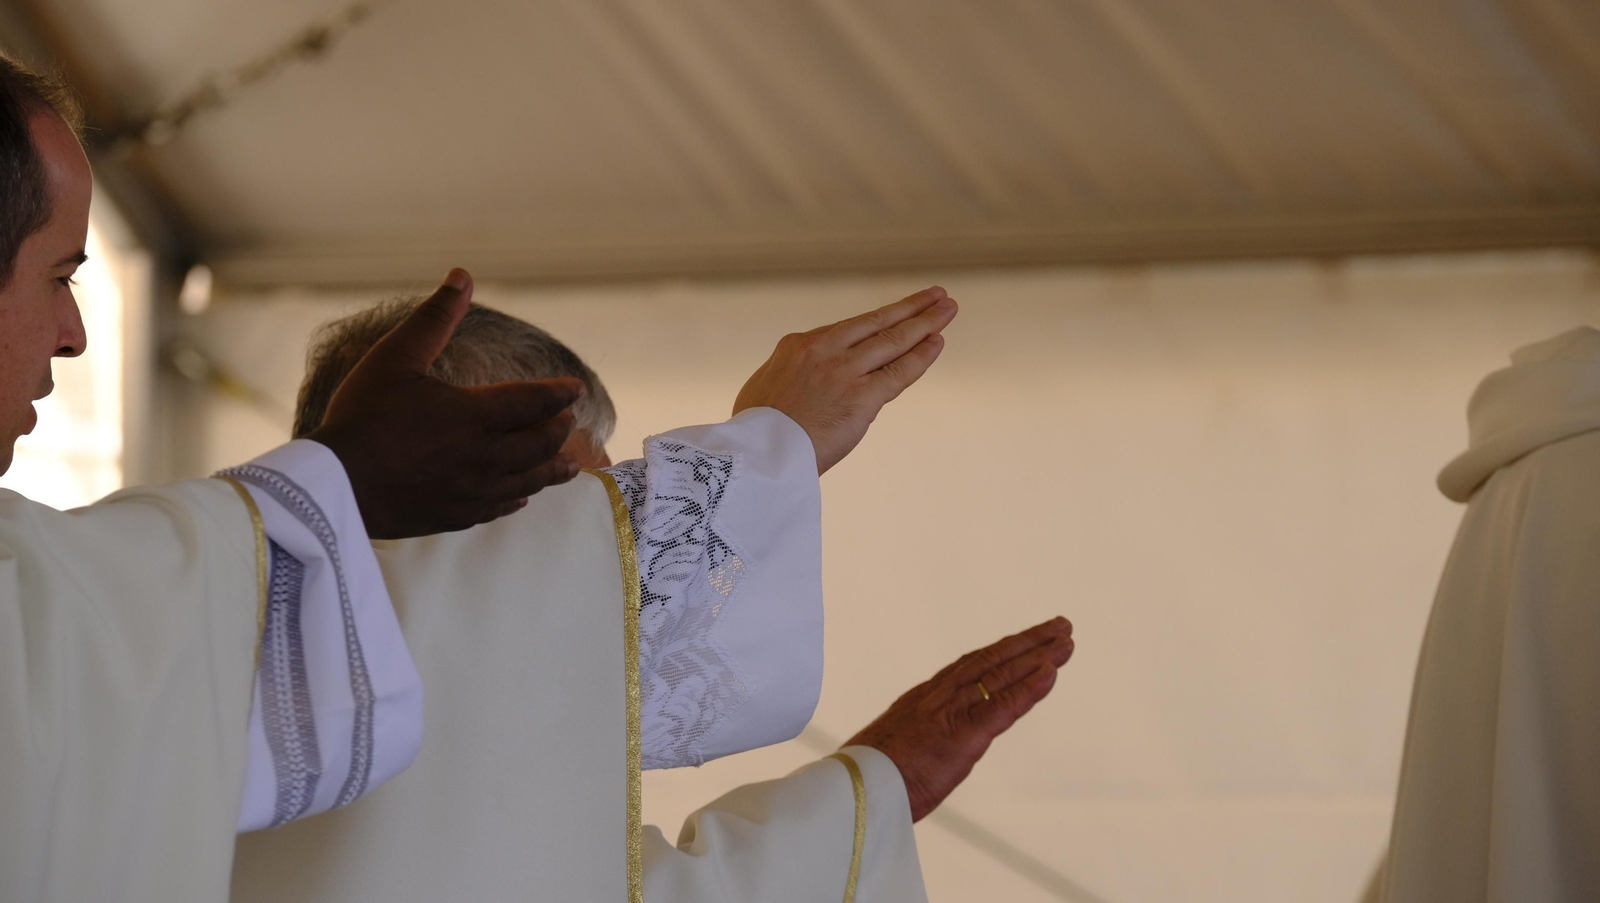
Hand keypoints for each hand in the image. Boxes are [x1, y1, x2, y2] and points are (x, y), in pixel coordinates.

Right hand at [306, 269, 584, 538]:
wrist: (334, 485)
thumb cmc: (362, 416)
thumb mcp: (396, 356)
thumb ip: (435, 318)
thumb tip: (462, 276)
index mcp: (477, 415)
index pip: (536, 401)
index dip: (559, 393)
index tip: (574, 388)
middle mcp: (486, 456)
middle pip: (542, 443)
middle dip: (559, 429)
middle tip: (568, 421)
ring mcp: (473, 490)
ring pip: (529, 481)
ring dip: (553, 470)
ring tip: (571, 466)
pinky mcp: (456, 516)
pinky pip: (499, 508)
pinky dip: (518, 498)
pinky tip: (521, 497)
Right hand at [732, 287, 956, 474]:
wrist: (755, 456)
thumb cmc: (753, 433)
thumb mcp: (762, 390)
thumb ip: (788, 378)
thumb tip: (800, 384)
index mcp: (797, 345)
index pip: (848, 331)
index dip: (878, 324)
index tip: (896, 317)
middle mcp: (824, 350)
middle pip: (876, 323)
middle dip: (911, 308)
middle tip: (937, 295)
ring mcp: (845, 372)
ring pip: (893, 340)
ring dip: (926, 322)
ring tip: (948, 307)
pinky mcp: (862, 398)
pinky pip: (900, 372)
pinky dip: (922, 356)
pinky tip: (938, 341)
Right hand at [844, 616, 1073, 821]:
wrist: (854, 792)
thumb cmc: (867, 780)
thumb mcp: (892, 750)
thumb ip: (913, 741)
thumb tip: (917, 750)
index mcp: (922, 700)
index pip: (969, 667)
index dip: (1000, 652)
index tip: (1024, 641)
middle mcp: (939, 697)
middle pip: (990, 660)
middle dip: (1027, 642)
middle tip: (1060, 626)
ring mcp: (952, 712)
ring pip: (1001, 674)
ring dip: (1037, 655)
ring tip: (1065, 641)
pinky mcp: (964, 734)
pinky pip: (1003, 705)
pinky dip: (1030, 687)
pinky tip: (1052, 672)